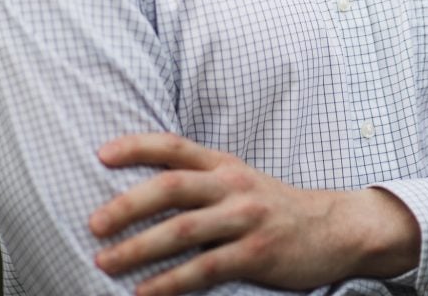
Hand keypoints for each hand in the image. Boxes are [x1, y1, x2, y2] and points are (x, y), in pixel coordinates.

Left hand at [89, 133, 419, 295]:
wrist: (334, 228)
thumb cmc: (274, 206)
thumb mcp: (240, 181)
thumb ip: (201, 181)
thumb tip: (144, 193)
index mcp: (224, 163)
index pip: (174, 147)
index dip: (136, 146)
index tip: (101, 154)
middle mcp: (232, 185)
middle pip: (171, 187)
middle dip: (127, 205)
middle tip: (93, 224)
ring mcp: (245, 218)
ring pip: (183, 230)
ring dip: (139, 248)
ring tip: (105, 262)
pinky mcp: (256, 253)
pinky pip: (205, 269)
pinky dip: (170, 282)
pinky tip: (145, 293)